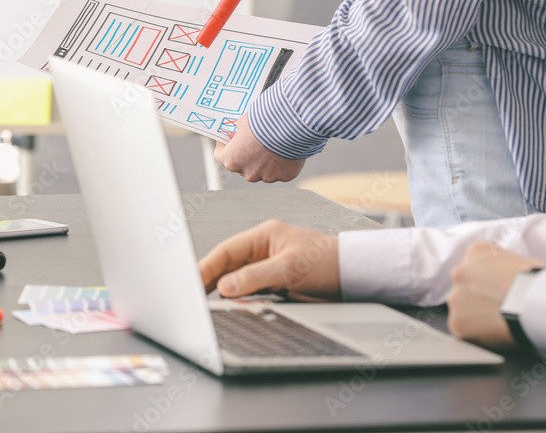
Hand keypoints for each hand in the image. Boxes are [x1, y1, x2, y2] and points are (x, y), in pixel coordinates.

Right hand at [199, 220, 339, 300]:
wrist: (354, 277)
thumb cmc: (329, 261)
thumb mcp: (290, 268)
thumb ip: (256, 276)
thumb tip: (226, 286)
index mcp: (264, 236)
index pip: (227, 251)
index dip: (206, 266)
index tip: (191, 281)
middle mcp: (263, 251)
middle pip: (228, 267)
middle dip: (209, 281)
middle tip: (192, 298)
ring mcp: (268, 269)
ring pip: (237, 282)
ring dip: (224, 294)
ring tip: (207, 306)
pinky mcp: (275, 286)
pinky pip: (250, 294)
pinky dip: (240, 302)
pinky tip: (233, 309)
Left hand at [214, 112, 306, 182]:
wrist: (292, 125)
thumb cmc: (264, 121)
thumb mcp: (244, 121)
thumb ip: (239, 131)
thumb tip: (241, 133)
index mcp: (232, 160)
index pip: (221, 157)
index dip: (224, 146)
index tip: (228, 139)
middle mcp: (248, 173)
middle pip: (242, 165)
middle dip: (246, 154)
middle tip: (253, 141)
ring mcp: (267, 177)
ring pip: (263, 170)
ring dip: (265, 160)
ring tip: (273, 143)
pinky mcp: (285, 176)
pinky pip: (280, 170)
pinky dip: (281, 162)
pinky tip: (285, 148)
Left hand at [446, 242, 545, 348]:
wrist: (535, 303)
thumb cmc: (535, 282)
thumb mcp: (519, 259)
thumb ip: (502, 266)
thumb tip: (506, 277)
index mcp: (476, 252)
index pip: (474, 265)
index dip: (487, 280)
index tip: (496, 289)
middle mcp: (460, 272)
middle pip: (465, 286)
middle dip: (478, 297)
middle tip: (497, 306)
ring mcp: (456, 298)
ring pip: (461, 308)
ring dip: (475, 314)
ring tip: (498, 320)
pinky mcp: (458, 323)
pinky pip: (463, 329)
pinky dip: (476, 333)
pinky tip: (494, 331)